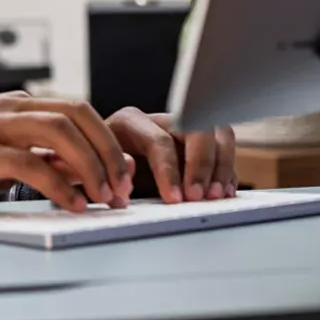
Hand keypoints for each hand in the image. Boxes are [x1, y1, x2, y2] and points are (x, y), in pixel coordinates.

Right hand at [0, 92, 133, 211]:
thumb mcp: (0, 154)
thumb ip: (39, 156)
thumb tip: (85, 172)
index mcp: (16, 104)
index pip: (76, 108)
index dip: (106, 139)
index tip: (123, 173)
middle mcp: (8, 108)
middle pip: (76, 113)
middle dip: (107, 150)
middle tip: (123, 187)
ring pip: (58, 131)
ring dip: (90, 165)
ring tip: (104, 196)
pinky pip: (29, 163)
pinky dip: (59, 185)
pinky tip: (72, 204)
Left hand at [105, 108, 235, 203]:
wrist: (98, 163)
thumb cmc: (95, 166)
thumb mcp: (92, 170)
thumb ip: (107, 172)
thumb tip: (126, 173)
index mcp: (129, 122)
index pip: (159, 141)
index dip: (169, 171)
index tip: (175, 199)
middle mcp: (158, 120)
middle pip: (196, 128)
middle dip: (202, 164)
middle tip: (199, 197)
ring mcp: (182, 129)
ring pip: (217, 132)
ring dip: (221, 165)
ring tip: (216, 196)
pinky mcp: (197, 145)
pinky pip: (224, 148)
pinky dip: (227, 170)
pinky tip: (223, 192)